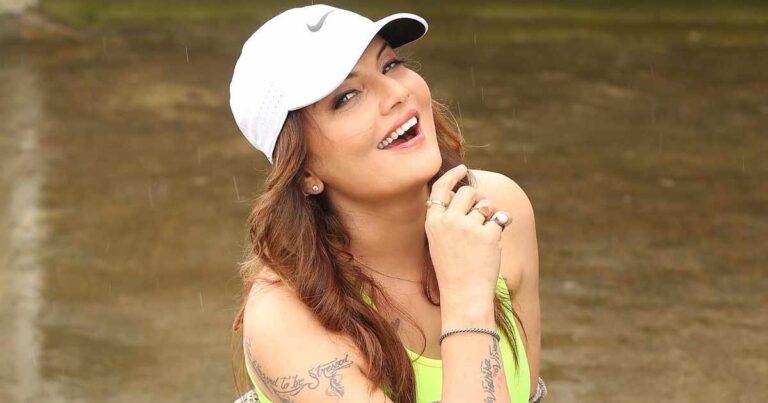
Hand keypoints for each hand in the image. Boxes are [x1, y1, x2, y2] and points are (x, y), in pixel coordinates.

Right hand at [424, 164, 507, 312]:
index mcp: (433, 222)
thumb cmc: (452, 270)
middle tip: (481, 212)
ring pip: (485, 204)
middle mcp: (449, 221)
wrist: (463, 295)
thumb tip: (466, 192)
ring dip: (490, 213)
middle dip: (477, 198)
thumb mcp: (439, 242)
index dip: (452, 176)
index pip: (440, 189)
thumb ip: (447, 218)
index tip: (463, 169)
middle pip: (468, 192)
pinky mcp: (488, 234)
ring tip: (486, 233)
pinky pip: (499, 220)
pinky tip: (493, 244)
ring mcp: (468, 227)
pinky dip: (500, 228)